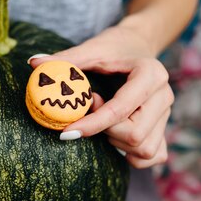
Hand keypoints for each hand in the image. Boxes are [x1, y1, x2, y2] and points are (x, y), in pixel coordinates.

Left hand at [29, 25, 173, 168]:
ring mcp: (167, 114)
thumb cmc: (114, 46)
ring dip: (117, 143)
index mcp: (151, 74)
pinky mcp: (164, 128)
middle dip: (105, 131)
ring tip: (103, 122)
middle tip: (89, 113)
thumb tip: (33, 63)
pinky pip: (153, 155)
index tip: (66, 132)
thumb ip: (66, 59)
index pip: (120, 109)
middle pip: (134, 135)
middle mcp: (164, 96)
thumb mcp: (91, 49)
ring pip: (144, 149)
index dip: (92, 124)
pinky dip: (132, 155)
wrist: (138, 45)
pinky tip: (115, 138)